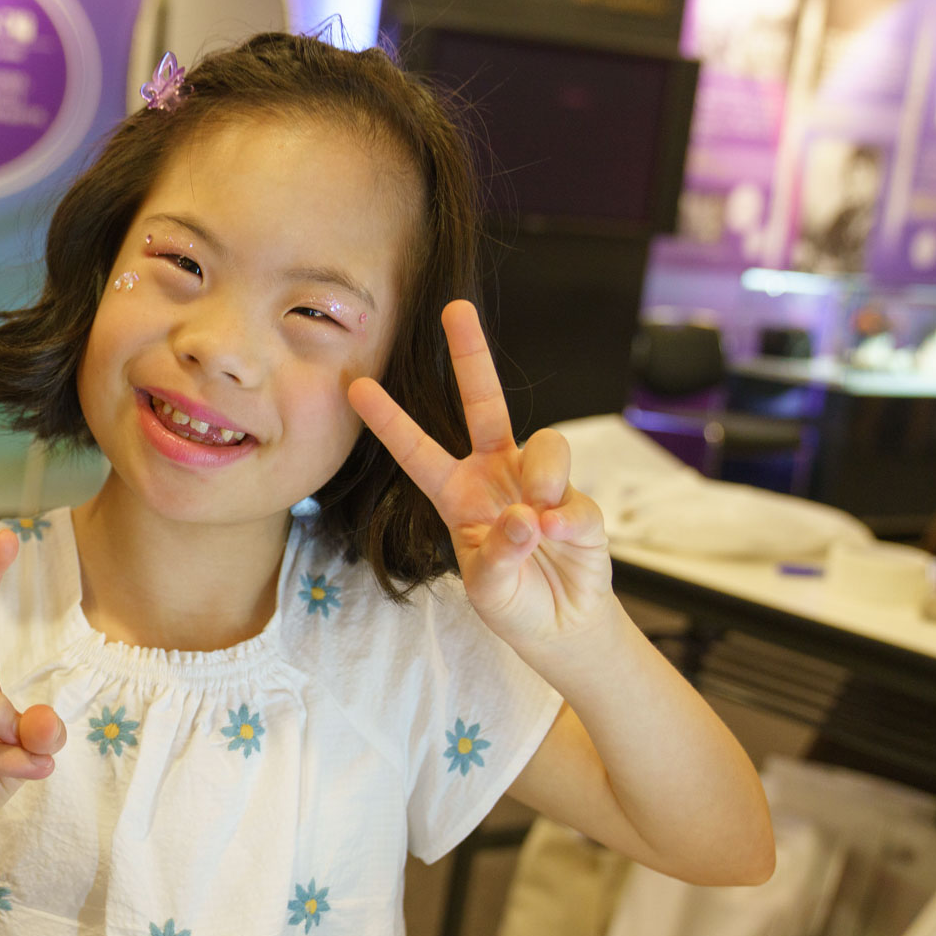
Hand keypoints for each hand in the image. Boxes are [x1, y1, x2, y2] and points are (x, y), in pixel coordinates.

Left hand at [347, 300, 612, 649]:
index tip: (356, 386)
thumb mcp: (486, 587)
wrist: (561, 626)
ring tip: (538, 524)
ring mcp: (539, 483)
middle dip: (471, 354)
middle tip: (454, 308)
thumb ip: (499, 553)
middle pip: (484, 403)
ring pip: (545, 444)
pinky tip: (559, 540)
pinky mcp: (579, 502)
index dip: (389, 420)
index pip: (417, 450)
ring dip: (542, 479)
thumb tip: (527, 517)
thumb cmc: (511, 601)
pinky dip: (566, 521)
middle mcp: (495, 475)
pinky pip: (574, 497)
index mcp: (456, 493)